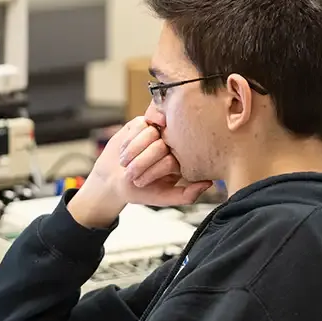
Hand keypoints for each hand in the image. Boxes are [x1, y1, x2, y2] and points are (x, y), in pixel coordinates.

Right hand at [68, 118, 211, 227]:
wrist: (112, 180)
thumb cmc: (139, 190)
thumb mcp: (162, 198)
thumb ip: (186, 195)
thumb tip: (208, 183)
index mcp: (181, 160)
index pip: (170, 160)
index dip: (152, 171)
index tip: (140, 182)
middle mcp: (172, 143)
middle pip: (159, 145)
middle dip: (140, 162)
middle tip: (131, 172)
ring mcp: (157, 131)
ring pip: (149, 133)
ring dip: (133, 150)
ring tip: (127, 162)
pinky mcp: (142, 123)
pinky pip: (139, 125)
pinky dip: (128, 140)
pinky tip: (124, 150)